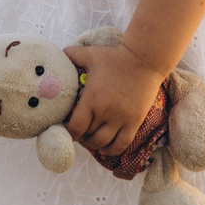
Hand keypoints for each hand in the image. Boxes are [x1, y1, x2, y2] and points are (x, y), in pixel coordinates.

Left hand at [63, 39, 164, 156]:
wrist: (144, 60)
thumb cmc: (116, 57)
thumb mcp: (91, 54)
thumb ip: (73, 55)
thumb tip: (60, 54)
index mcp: (91, 99)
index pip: (76, 127)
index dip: (69, 133)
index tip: (68, 130)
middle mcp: (105, 112)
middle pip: (88, 137)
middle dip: (81, 137)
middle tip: (80, 133)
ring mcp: (121, 119)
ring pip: (103, 143)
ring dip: (95, 145)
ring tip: (92, 140)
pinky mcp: (134, 122)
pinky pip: (122, 144)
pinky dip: (112, 150)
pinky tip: (106, 148)